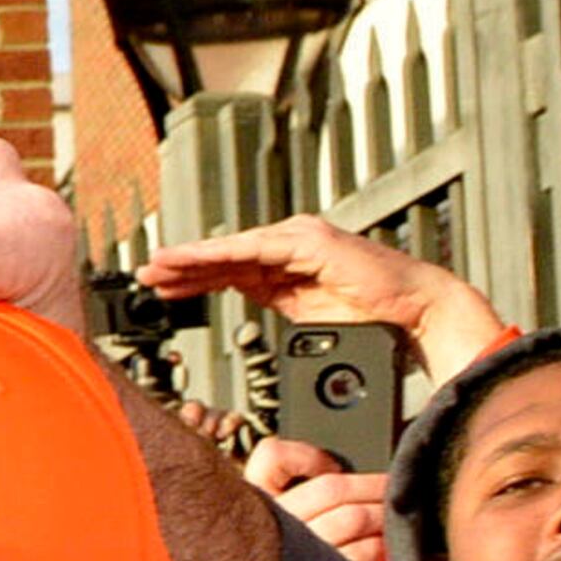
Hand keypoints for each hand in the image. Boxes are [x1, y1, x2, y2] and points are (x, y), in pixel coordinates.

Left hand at [139, 213, 513, 380]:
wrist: (415, 313)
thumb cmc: (372, 320)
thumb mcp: (308, 319)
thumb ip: (278, 304)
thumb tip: (249, 309)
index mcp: (289, 265)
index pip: (233, 269)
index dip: (196, 277)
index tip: (162, 287)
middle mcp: (291, 245)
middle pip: (226, 257)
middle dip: (184, 267)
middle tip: (145, 274)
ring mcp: (300, 240)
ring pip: (233, 251)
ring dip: (192, 260)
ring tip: (157, 268)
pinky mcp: (310, 243)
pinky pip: (254, 251)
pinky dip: (220, 256)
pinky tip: (192, 262)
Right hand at [244, 434, 390, 560]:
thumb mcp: (271, 524)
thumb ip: (291, 494)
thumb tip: (337, 473)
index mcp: (253, 504)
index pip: (272, 457)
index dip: (308, 457)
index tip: (330, 467)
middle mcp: (266, 527)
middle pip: (331, 487)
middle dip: (372, 486)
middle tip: (391, 488)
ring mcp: (291, 557)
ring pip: (351, 517)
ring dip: (381, 515)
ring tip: (393, 519)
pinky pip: (358, 555)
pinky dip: (378, 547)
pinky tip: (384, 547)